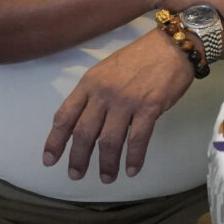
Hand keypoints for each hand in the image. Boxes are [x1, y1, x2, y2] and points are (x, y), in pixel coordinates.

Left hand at [43, 29, 197, 182]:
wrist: (174, 45)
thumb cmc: (141, 57)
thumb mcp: (107, 69)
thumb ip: (94, 93)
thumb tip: (88, 122)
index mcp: (89, 83)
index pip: (65, 116)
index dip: (55, 141)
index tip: (49, 160)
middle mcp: (103, 94)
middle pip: (84, 133)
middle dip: (78, 158)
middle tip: (75, 175)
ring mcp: (126, 101)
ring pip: (108, 140)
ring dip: (106, 163)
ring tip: (106, 177)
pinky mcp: (149, 107)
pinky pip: (137, 139)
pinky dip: (134, 158)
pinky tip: (132, 170)